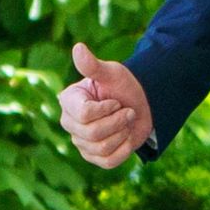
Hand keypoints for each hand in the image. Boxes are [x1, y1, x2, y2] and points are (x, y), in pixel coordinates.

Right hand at [58, 42, 152, 168]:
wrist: (140, 104)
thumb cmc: (123, 86)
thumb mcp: (111, 73)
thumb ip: (93, 65)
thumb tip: (78, 47)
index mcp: (69, 101)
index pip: (85, 114)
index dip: (108, 109)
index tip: (116, 100)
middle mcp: (70, 122)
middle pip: (93, 133)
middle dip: (118, 121)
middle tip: (127, 111)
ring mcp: (80, 142)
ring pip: (102, 147)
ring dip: (122, 134)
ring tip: (125, 122)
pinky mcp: (93, 157)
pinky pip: (109, 161)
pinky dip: (124, 149)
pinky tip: (126, 137)